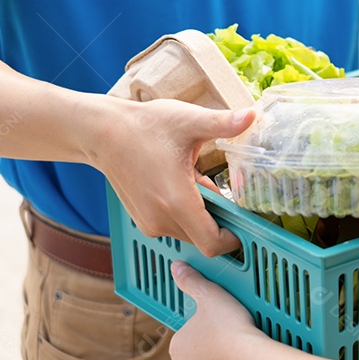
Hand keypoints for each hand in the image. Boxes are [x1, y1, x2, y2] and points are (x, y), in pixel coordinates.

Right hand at [86, 97, 254, 255]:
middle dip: (219, 218)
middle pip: (204, 238)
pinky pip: (175, 226)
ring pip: (190, 232)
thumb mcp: (190, 121)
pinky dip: (185, 211)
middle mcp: (161, 221)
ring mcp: (149, 223)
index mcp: (177, 202)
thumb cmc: (147, 126)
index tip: (243, 217)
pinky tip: (179, 183)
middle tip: (218, 185)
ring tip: (194, 178)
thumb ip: (224, 123)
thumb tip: (254, 115)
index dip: (234, 237)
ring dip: (201, 212)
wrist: (104, 133)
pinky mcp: (142, 220)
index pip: (213, 244)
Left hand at [170, 262, 269, 359]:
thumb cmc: (230, 330)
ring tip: (245, 350)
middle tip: (235, 334)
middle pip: (199, 356)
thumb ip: (192, 281)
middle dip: (214, 347)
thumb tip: (176, 267)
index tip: (221, 321)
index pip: (188, 334)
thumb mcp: (210, 296)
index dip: (206, 325)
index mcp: (177, 349)